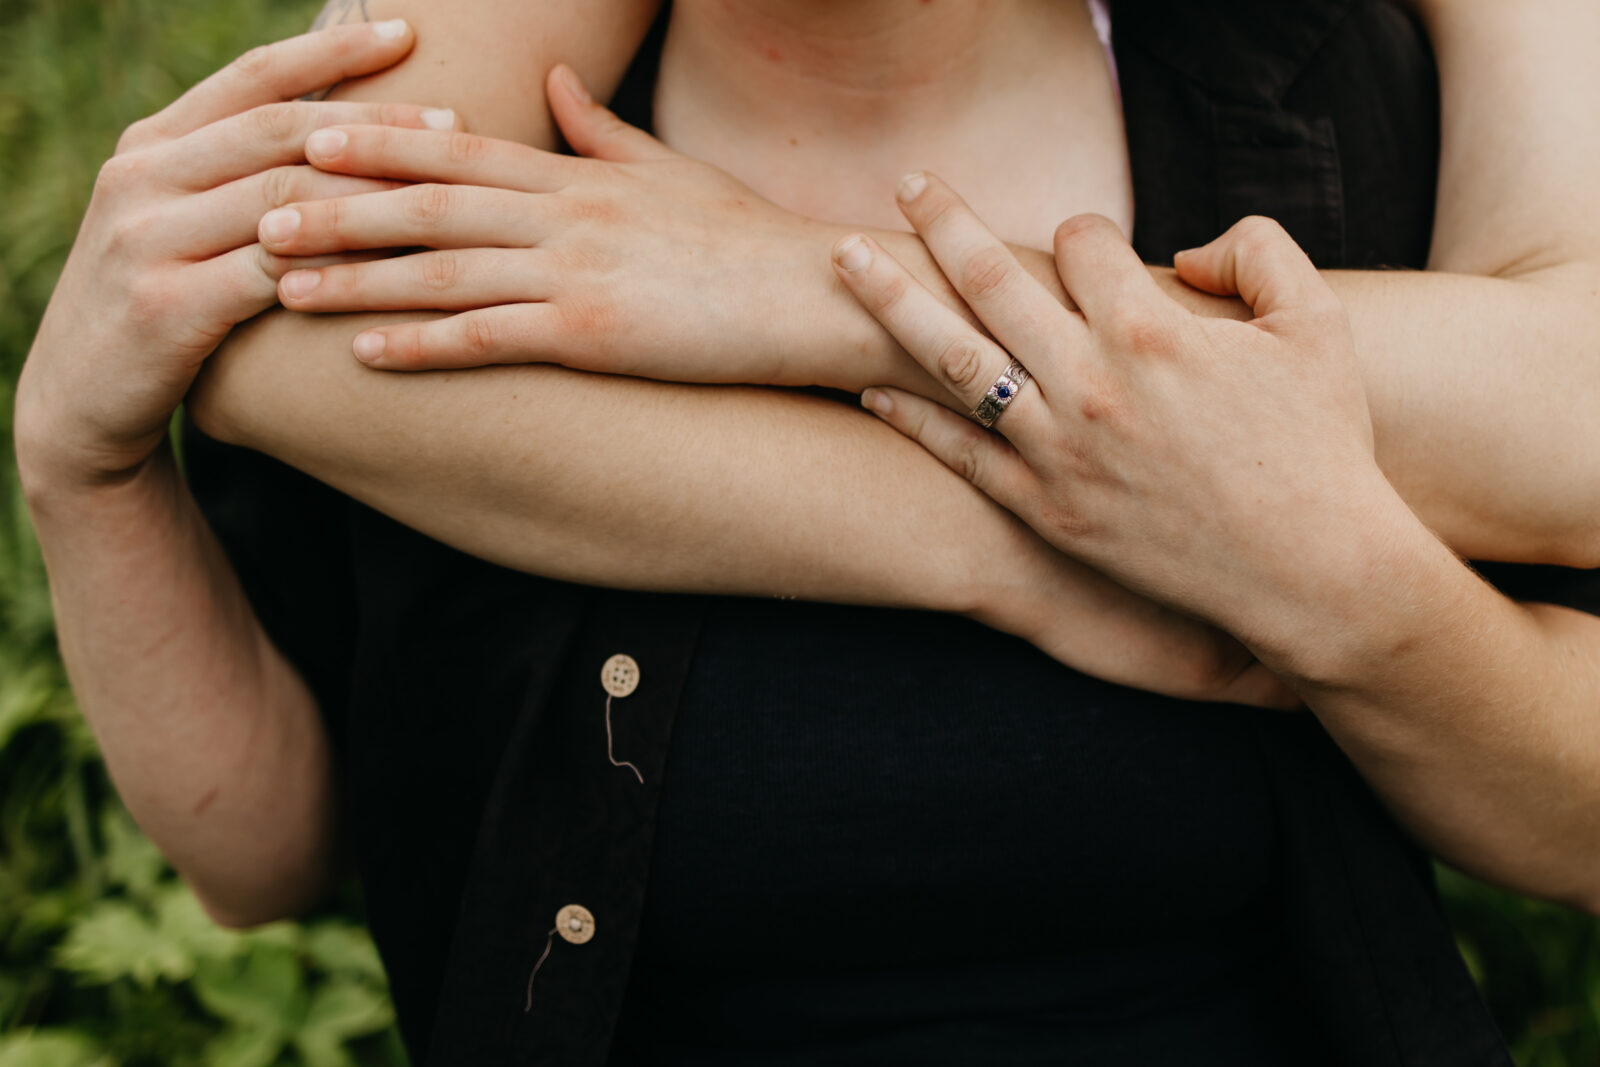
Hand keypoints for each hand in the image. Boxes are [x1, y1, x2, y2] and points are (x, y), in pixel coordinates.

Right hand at [14, 20, 458, 489]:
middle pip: (277, 131)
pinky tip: (399, 267)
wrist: (82, 402)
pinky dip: (340, 266)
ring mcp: (146, 240)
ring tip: (441, 194)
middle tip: (450, 125)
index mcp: (149, 146)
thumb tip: (336, 129)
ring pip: (281, 197)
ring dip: (370, 193)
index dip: (331, 52)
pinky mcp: (164, 308)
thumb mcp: (180, 225)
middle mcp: (140, 179)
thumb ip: (235, 178)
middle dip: (371, 125)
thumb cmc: (161, 306)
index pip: (251, 78)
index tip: (405, 35)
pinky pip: (273, 274)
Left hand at [255, 66, 850, 384]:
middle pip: (430, 201)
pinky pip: (490, 337)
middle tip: (257, 214)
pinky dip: (423, 343)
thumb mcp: (673, 171)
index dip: (378, 146)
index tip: (307, 143)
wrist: (819, 294)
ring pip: (442, 266)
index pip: (461, 150)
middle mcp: (567, 212)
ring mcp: (577, 271)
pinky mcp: (596, 333)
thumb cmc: (749, 240)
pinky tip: (366, 354)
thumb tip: (556, 86)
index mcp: (581, 173)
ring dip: (357, 277)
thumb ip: (603, 132)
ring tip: (282, 285)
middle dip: (337, 208)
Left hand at [839, 174, 1407, 664]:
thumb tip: (1184, 251)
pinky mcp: (1045, 508)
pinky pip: (961, 453)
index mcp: (1151, 331)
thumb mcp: (1318, 326)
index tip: (1084, 242)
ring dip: (891, 301)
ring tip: (845, 260)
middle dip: (942, 222)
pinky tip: (870, 388)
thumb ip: (1259, 253)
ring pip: (953, 359)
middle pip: (990, 279)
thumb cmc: (1322, 448)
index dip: (1081, 231)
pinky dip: (911, 418)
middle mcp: (1090, 384)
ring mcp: (1058, 450)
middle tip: (908, 185)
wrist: (1309, 571)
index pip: (1081, 243)